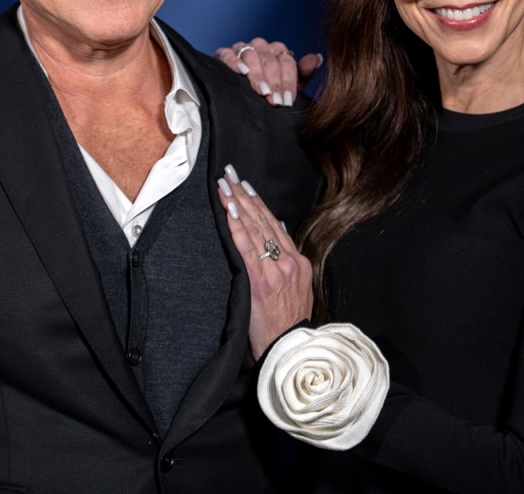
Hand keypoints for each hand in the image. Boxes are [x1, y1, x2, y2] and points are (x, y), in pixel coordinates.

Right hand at [214, 38, 322, 106]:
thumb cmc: (271, 89)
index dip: (288, 83)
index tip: (287, 101)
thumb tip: (317, 58)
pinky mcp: (225, 53)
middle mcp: (262, 46)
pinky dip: (234, 62)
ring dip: (257, 74)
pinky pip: (228, 54)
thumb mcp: (290, 85)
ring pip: (251, 56)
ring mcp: (243, 47)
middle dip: (274, 83)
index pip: (287, 63)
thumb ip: (304, 73)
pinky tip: (241, 73)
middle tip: (275, 101)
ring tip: (262, 91)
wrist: (245, 94)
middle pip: (270, 61)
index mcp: (279, 51)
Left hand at [216, 165, 312, 358]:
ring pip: (255, 228)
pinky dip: (238, 226)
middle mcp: (289, 261)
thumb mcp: (298, 290)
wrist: (290, 349)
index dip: (258, 203)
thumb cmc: (288, 324)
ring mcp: (277, 270)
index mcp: (298, 263)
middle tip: (230, 173)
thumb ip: (288, 264)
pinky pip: (247, 247)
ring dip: (238, 203)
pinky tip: (229, 210)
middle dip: (245, 194)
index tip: (245, 185)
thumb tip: (277, 235)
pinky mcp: (262, 280)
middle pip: (264, 220)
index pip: (274, 225)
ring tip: (225, 184)